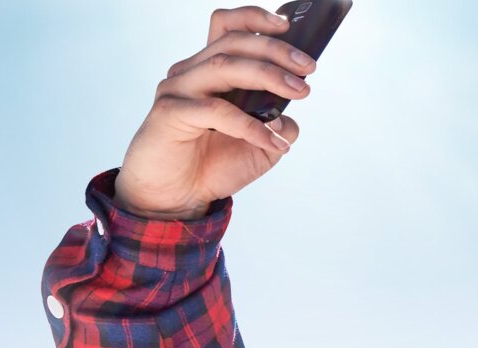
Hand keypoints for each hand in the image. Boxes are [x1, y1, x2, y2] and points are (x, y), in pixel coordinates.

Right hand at [113, 7, 318, 219]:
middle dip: (276, 50)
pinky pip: (216, 111)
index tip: (287, 24)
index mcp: (209, 70)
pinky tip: (272, 141)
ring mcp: (177, 89)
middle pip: (233, 43)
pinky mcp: (169, 112)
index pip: (227, 27)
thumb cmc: (211, 166)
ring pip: (224, 67)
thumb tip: (291, 118)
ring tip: (300, 92)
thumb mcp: (258, 148)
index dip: (255, 18)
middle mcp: (190, 72)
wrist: (175, 198)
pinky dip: (250, 125)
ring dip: (268, 76)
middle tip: (308, 68)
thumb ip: (277, 128)